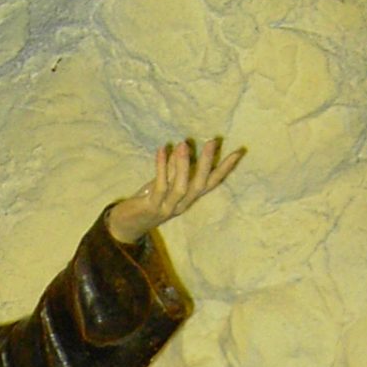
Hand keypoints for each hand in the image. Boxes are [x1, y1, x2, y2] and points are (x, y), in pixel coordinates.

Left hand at [106, 138, 244, 243]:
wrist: (127, 224)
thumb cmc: (148, 201)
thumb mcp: (165, 183)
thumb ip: (175, 170)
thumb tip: (184, 148)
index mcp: (189, 198)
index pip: (211, 183)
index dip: (225, 168)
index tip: (239, 151)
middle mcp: (182, 204)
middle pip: (199, 185)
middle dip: (206, 163)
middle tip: (211, 142)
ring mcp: (167, 208)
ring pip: (181, 187)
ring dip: (183, 165)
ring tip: (183, 144)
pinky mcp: (151, 207)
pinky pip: (159, 187)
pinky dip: (161, 168)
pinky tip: (161, 151)